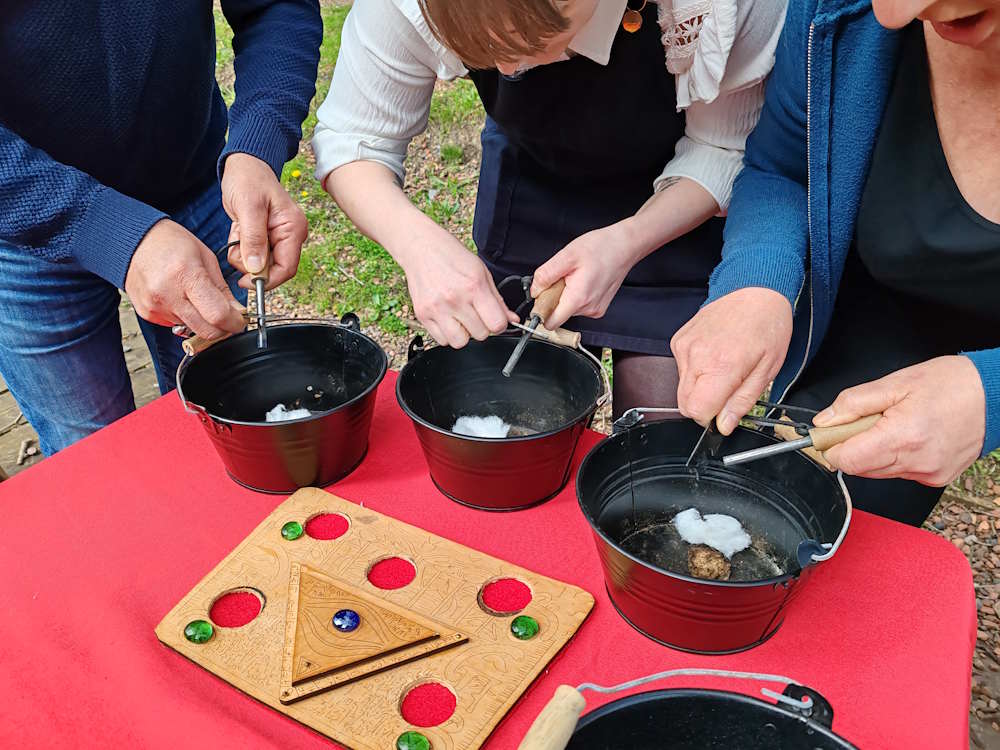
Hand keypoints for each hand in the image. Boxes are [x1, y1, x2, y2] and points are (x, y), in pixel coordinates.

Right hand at [125, 220, 246, 338]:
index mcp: (186, 275)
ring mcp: (155, 307)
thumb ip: (223, 289)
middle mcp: (168, 294)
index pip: (217, 315)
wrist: (134, 241)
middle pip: (206, 331)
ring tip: (198, 299)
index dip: (235, 322)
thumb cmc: (169, 243)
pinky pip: (175, 325)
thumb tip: (237, 311)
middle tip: (227, 317)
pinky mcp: (147, 314)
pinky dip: (185, 318)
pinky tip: (181, 299)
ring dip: (202, 321)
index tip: (240, 320)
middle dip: (222, 328)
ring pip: (192, 330)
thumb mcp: (206, 257)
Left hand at [221, 153, 306, 289]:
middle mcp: (291, 236)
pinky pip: (254, 254)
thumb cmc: (248, 179)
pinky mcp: (268, 238)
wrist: (244, 164)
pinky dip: (241, 247)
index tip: (244, 281)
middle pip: (273, 269)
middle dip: (251, 263)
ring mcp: (280, 237)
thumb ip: (253, 239)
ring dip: (243, 254)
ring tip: (237, 230)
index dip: (267, 280)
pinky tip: (238, 229)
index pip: (287, 268)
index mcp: (293, 229)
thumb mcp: (248, 207)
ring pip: (261, 264)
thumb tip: (257, 270)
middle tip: (236, 244)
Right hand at [403, 224, 515, 347]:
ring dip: (464, 334)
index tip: (495, 319)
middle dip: (482, 327)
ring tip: (461, 319)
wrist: (421, 247)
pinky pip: (441, 340)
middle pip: (480, 335)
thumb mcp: (481, 272)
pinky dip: (447, 333)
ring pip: (460, 342)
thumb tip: (511, 319)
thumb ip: (497, 299)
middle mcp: (454, 300)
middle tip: (476, 314)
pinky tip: (448, 318)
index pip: (496, 324)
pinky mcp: (422, 315)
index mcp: (473, 287)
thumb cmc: (452, 256)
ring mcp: (436, 309)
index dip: (499, 324)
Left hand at [530, 223, 637, 330]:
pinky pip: (579, 305)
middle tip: (562, 277)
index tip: (540, 298)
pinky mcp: (599, 307)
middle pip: (558, 314)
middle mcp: (588, 309)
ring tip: (575, 276)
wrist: (625, 245)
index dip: (541, 312)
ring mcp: (595, 309)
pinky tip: (583, 279)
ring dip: (565, 294)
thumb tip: (534, 290)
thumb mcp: (567, 256)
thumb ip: (546, 275)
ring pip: (568, 309)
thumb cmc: (601, 247)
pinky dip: (575, 294)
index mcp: (578, 299)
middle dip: (554, 297)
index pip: (551, 323)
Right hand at [672, 288, 792, 433]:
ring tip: (725, 367)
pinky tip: (715, 355)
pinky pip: (682, 370)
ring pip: (683, 389)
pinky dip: (697, 371)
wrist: (754, 289)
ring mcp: (683, 347)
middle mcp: (695, 356)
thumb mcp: (767, 370)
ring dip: (701, 388)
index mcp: (720, 366)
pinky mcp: (678, 340)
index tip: (725, 410)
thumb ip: (743, 401)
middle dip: (706, 405)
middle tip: (729, 389)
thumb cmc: (767, 325)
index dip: (711, 418)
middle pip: (685, 404)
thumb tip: (724, 425)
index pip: (697, 412)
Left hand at [817, 356, 985, 485]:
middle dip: (852, 445)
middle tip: (868, 420)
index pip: (847, 460)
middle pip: (859, 469)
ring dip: (874, 451)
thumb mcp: (895, 383)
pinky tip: (910, 435)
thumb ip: (853, 404)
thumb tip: (824, 422)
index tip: (830, 432)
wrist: (996, 395)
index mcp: (903, 437)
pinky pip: (899, 472)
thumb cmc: (952, 384)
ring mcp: (928, 474)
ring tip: (894, 424)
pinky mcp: (936, 478)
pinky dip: (894, 456)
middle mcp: (916, 463)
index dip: (831, 446)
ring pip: (878, 471)